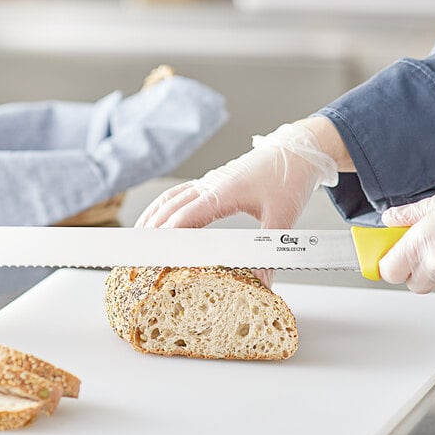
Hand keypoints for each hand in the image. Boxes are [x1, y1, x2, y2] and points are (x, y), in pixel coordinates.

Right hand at [136, 121, 339, 285]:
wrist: (297, 151)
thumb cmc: (289, 178)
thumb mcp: (284, 216)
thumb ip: (270, 251)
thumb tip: (260, 284)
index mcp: (224, 191)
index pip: (186, 216)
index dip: (167, 236)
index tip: (153, 254)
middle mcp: (210, 184)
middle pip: (170, 208)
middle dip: (152, 231)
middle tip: (138, 255)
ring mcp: (209, 181)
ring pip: (170, 199)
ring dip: (152, 218)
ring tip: (138, 240)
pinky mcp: (211, 182)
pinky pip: (178, 194)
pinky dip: (162, 206)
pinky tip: (156, 218)